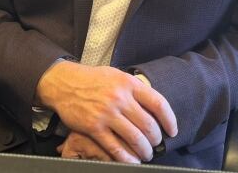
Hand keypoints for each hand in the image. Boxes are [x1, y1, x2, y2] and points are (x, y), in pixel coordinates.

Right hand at [36, 61, 176, 162]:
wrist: (65, 83)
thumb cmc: (93, 79)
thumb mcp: (117, 75)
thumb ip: (134, 88)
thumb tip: (154, 105)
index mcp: (128, 83)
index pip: (158, 103)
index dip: (169, 120)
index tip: (172, 131)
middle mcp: (120, 98)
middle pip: (148, 124)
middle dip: (156, 139)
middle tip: (156, 144)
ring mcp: (107, 113)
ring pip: (135, 138)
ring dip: (144, 151)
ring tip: (146, 154)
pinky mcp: (94, 127)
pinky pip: (115, 147)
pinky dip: (126, 158)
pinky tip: (131, 161)